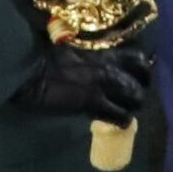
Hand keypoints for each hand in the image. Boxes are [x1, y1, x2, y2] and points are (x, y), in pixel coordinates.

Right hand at [9, 40, 151, 126]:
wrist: (29, 69)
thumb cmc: (43, 54)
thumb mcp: (72, 48)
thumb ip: (86, 54)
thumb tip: (86, 56)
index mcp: (103, 52)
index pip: (138, 59)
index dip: (143, 71)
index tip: (138, 78)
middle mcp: (109, 67)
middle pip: (141, 81)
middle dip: (140, 92)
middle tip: (132, 100)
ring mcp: (103, 85)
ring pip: (135, 99)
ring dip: (131, 108)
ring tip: (123, 113)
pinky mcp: (93, 102)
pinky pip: (119, 116)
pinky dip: (120, 121)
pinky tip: (116, 123)